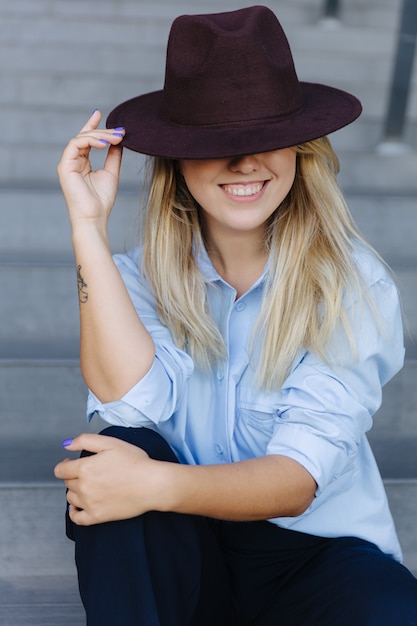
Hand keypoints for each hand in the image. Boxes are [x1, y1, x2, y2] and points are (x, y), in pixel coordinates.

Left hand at [54, 434, 165, 524]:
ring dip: (75, 491)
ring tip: (89, 486)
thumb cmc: (135, 462)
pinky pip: (77, 518)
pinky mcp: (98, 517)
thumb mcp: (111, 443)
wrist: (152, 484)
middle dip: (74, 476)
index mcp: (85, 468)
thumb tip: (66, 445)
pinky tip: (77, 507)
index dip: (65, 465)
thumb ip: (85, 440)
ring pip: (71, 498)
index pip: (61, 470)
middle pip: (67, 483)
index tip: (71, 463)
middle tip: (89, 472)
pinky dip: (74, 512)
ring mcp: (90, 503)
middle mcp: (84, 487)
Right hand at [56, 110, 124, 229]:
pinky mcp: (64, 166)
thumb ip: (113, 156)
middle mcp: (73, 161)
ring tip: (116, 137)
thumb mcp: (111, 173)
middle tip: (120, 131)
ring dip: (100, 135)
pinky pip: (76, 144)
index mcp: (82, 163)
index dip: (93, 125)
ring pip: (81, 138)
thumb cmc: (101, 201)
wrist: (94, 217)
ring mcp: (67, 163)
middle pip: (85, 137)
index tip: (102, 114)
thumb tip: (118, 141)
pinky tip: (105, 143)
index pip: (86, 139)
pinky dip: (91, 140)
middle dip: (103, 131)